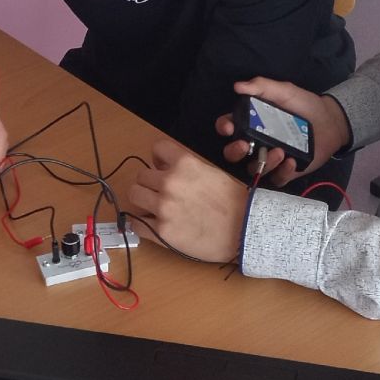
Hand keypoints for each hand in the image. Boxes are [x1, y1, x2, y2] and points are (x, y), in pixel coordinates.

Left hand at [125, 138, 248, 263]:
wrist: (245, 230)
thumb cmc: (234, 201)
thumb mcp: (212, 171)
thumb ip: (187, 167)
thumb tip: (165, 168)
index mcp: (184, 163)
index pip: (156, 148)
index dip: (158, 158)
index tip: (161, 167)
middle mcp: (170, 182)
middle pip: (141, 175)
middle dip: (150, 182)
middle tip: (162, 192)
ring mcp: (163, 207)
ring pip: (134, 195)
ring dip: (143, 200)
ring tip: (154, 207)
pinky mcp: (161, 231)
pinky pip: (136, 224)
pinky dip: (141, 223)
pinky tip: (152, 224)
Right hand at [216, 77, 352, 187]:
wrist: (330, 121)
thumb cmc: (303, 104)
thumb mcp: (284, 91)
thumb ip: (262, 87)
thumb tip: (238, 86)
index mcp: (251, 122)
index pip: (229, 127)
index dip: (224, 127)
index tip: (229, 127)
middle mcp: (255, 142)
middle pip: (233, 153)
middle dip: (234, 151)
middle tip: (244, 145)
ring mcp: (270, 158)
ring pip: (254, 169)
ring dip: (263, 162)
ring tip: (279, 151)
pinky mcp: (285, 171)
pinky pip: (277, 178)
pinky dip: (282, 172)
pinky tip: (291, 161)